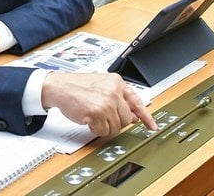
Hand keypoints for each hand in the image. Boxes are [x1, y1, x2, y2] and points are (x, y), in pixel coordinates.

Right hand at [42, 72, 157, 136]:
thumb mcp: (103, 86)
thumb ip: (119, 98)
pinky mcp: (97, 113)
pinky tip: (90, 120)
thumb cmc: (79, 86)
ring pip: (117, 127)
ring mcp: (106, 102)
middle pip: (127, 118)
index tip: (152, 126)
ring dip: (106, 127)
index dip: (146, 116)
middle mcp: (114, 91)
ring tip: (95, 117)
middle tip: (104, 117)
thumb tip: (133, 116)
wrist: (61, 87)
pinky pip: (104, 131)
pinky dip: (97, 130)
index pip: (136, 101)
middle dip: (117, 122)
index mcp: (117, 82)